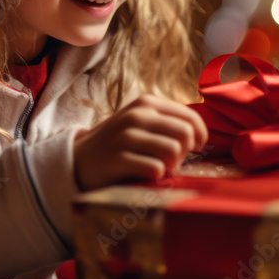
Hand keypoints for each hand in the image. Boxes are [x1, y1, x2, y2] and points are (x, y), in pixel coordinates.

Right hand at [72, 95, 207, 191]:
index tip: (197, 147)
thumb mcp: (140, 122)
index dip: (200, 134)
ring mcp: (126, 136)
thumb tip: (199, 133)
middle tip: (175, 161)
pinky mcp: (118, 158)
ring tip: (161, 168)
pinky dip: (156, 175)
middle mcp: (137, 115)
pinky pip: (155, 168)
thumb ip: (167, 121)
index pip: (190, 116)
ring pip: (173, 150)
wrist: (78, 160)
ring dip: (172, 165)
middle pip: (186, 133)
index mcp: (146, 103)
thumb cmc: (117, 143)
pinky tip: (147, 175)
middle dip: (186, 152)